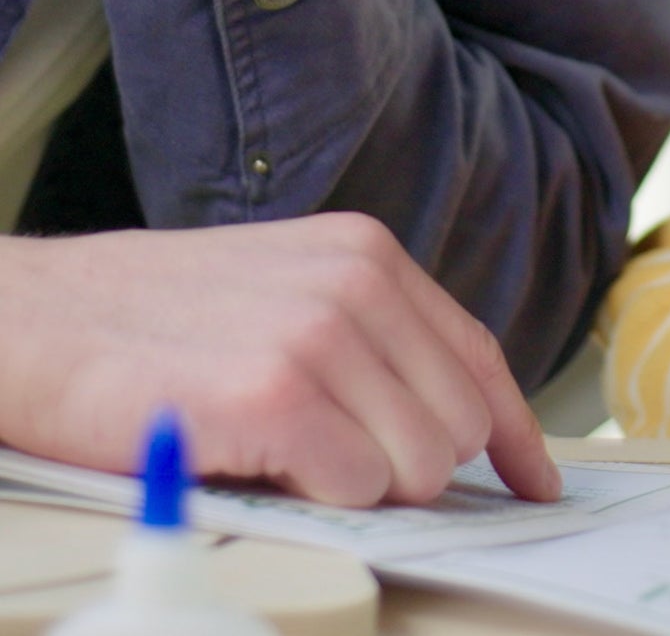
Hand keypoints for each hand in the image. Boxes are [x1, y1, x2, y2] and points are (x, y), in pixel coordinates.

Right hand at [0, 213, 560, 507]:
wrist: (33, 321)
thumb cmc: (152, 322)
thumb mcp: (281, 294)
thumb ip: (366, 339)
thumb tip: (445, 426)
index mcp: (367, 253)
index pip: (476, 354)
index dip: (513, 429)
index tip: (536, 481)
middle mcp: (357, 281)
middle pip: (457, 423)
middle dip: (410, 469)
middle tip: (330, 466)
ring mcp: (320, 333)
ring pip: (417, 464)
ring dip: (357, 486)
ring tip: (282, 455)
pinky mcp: (276, 393)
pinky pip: (356, 487)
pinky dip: (316, 498)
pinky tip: (258, 463)